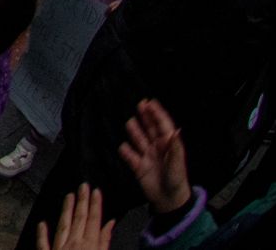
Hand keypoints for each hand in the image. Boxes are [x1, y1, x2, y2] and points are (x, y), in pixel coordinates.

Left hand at [36, 185, 114, 249]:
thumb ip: (105, 241)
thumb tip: (109, 224)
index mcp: (89, 245)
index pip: (93, 220)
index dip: (95, 204)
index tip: (96, 191)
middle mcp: (73, 243)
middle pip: (78, 218)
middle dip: (82, 201)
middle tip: (83, 185)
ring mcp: (59, 247)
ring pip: (62, 225)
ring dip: (66, 209)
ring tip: (69, 195)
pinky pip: (43, 242)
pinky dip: (42, 232)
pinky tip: (41, 223)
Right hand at [119, 99, 191, 214]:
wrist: (168, 201)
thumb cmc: (177, 181)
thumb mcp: (178, 163)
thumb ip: (175, 146)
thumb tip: (176, 129)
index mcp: (168, 145)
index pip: (163, 125)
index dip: (157, 113)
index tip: (151, 102)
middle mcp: (157, 148)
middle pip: (149, 128)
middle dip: (145, 116)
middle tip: (140, 104)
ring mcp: (146, 156)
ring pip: (138, 138)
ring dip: (134, 130)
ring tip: (130, 122)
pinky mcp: (137, 165)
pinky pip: (129, 154)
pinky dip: (125, 150)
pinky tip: (124, 148)